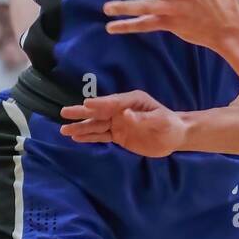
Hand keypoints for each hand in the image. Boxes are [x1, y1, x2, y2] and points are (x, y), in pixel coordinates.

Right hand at [60, 91, 186, 157]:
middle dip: (82, 112)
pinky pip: (101, 135)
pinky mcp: (118, 135)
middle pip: (99, 111)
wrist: (174, 136)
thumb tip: (125, 115)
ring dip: (81, 127)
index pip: (113, 102)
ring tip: (64, 129)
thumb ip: (143, 118)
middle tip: (65, 112)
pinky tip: (76, 137)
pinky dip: (89, 136)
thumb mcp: (160, 120)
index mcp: (132, 100)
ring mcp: (118, 123)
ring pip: (96, 125)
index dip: (100, 104)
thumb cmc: (169, 124)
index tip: (86, 105)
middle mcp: (121, 110)